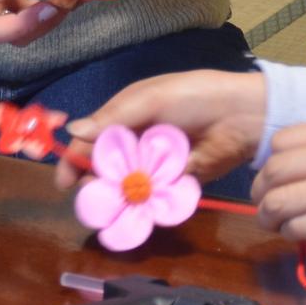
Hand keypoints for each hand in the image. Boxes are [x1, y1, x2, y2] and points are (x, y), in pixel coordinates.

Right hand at [55, 70, 266, 188]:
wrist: (241, 116)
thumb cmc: (192, 97)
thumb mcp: (151, 100)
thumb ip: (113, 118)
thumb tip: (73, 131)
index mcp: (126, 114)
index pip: (92, 138)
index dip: (76, 158)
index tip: (65, 182)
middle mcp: (137, 139)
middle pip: (105, 164)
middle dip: (95, 180)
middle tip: (92, 194)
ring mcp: (154, 162)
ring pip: (126, 182)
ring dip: (118, 193)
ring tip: (114, 202)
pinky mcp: (174, 180)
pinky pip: (152, 194)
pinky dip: (142, 201)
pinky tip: (137, 207)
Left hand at [251, 121, 305, 258]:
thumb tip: (287, 168)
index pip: (280, 143)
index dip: (269, 165)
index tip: (275, 180)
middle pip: (272, 173)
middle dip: (261, 194)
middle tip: (267, 206)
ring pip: (278, 203)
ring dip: (270, 218)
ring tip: (279, 224)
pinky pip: (297, 228)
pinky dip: (291, 234)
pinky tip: (301, 234)